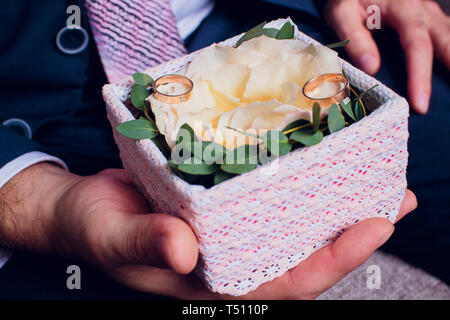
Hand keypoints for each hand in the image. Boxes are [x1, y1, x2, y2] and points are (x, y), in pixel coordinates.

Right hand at [0, 164, 416, 298]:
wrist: (83, 206)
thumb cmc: (95, 226)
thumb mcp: (114, 236)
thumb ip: (146, 244)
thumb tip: (184, 249)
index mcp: (213, 279)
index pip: (285, 281)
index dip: (332, 260)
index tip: (375, 226)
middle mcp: (231, 256)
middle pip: (303, 253)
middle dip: (353, 233)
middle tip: (397, 199)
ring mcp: (229, 228)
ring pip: (293, 225)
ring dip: (335, 205)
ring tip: (375, 178)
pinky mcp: (223, 201)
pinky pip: (270, 196)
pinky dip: (300, 182)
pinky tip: (319, 160)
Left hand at [324, 0, 449, 113]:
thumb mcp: (342, 14)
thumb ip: (356, 39)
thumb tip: (372, 67)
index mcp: (404, 8)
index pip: (417, 44)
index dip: (419, 75)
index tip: (420, 103)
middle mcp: (423, 10)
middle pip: (444, 40)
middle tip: (449, 102)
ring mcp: (429, 13)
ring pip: (449, 36)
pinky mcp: (429, 19)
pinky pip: (446, 35)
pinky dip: (449, 52)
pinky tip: (449, 68)